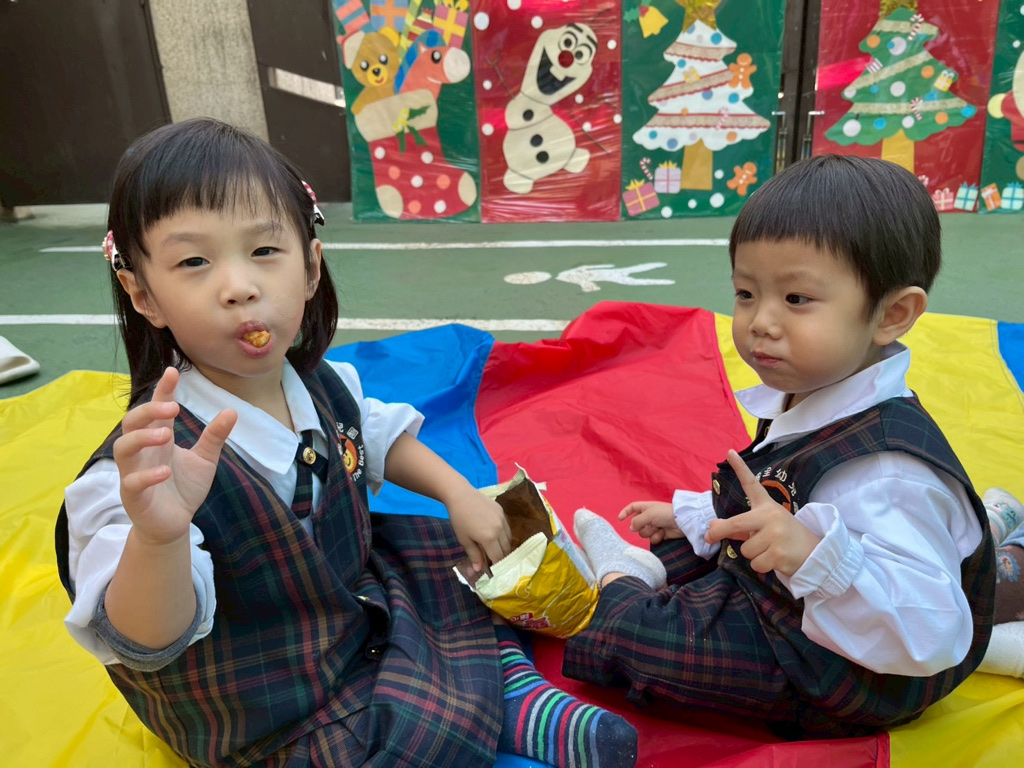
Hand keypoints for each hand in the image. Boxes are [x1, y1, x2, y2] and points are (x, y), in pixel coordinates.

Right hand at [113, 367, 236, 546]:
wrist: (174, 525)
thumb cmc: (183, 488)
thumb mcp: (205, 459)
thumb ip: (214, 436)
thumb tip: (232, 410)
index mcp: (158, 439)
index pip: (156, 410)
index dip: (163, 391)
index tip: (172, 372)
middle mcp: (143, 452)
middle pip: (132, 423)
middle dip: (148, 411)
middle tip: (171, 408)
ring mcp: (134, 472)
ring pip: (123, 448)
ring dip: (142, 438)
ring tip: (166, 434)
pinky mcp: (134, 496)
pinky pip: (132, 482)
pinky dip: (146, 476)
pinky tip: (164, 472)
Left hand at [445, 486, 511, 572]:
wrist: (461, 495)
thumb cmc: (459, 519)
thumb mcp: (464, 540)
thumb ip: (474, 555)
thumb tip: (478, 570)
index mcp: (489, 538)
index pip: (498, 557)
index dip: (497, 566)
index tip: (494, 571)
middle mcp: (499, 529)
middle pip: (506, 549)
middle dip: (501, 557)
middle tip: (495, 561)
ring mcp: (502, 519)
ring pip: (509, 538)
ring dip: (504, 546)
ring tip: (496, 550)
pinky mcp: (502, 511)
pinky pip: (507, 528)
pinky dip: (504, 535)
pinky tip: (496, 536)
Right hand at [619, 501, 681, 544]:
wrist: (681, 522)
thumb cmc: (665, 513)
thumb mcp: (649, 514)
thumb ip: (637, 521)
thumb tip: (631, 528)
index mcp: (645, 508)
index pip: (632, 508)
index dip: (625, 512)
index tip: (620, 519)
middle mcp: (648, 517)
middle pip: (636, 524)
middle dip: (642, 526)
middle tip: (650, 523)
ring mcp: (654, 526)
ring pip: (643, 533)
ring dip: (650, 531)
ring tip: (658, 528)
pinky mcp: (659, 534)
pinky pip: (652, 539)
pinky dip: (657, 537)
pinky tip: (663, 533)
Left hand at [704, 450, 819, 575]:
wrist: (814, 553)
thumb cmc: (782, 538)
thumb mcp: (762, 527)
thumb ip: (738, 527)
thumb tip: (712, 527)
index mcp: (766, 506)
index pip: (751, 484)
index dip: (740, 468)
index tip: (729, 452)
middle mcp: (771, 516)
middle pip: (736, 523)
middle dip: (719, 532)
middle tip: (709, 535)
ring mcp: (776, 534)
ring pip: (745, 550)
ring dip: (753, 555)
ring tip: (770, 550)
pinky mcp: (779, 553)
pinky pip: (756, 564)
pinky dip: (762, 567)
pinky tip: (776, 560)